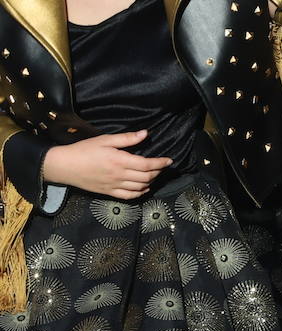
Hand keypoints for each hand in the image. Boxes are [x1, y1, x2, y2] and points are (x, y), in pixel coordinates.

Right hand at [43, 131, 172, 199]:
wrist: (64, 166)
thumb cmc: (84, 150)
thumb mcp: (105, 140)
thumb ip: (127, 139)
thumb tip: (145, 133)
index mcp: (120, 161)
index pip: (147, 165)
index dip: (160, 163)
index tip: (169, 160)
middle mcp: (119, 175)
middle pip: (146, 177)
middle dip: (158, 171)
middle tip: (163, 166)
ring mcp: (114, 185)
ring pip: (139, 187)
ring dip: (151, 181)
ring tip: (155, 174)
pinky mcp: (108, 192)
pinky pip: (128, 196)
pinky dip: (139, 193)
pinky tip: (144, 188)